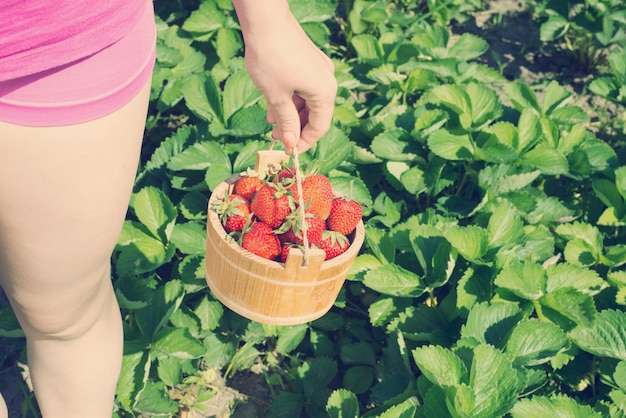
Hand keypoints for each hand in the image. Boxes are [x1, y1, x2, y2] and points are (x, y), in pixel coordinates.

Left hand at [232, 0, 337, 153]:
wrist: (265, 21)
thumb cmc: (271, 58)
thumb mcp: (276, 97)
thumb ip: (286, 121)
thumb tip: (290, 143)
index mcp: (324, 92)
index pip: (320, 127)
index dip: (304, 142)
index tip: (288, 151)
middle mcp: (327, 81)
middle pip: (315, 114)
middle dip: (294, 127)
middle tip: (274, 136)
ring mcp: (319, 69)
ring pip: (307, 100)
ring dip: (290, 113)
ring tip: (269, 120)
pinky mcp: (309, 61)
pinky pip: (303, 87)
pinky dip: (290, 98)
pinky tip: (272, 103)